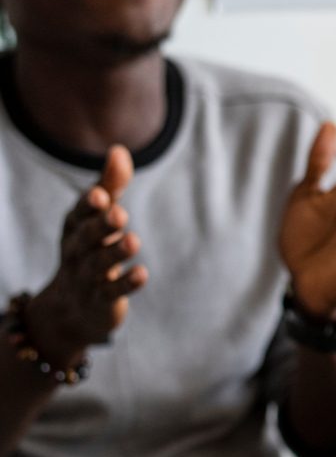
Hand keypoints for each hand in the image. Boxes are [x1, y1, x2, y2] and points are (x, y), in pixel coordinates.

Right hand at [28, 146, 146, 363]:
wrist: (72, 307)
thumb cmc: (90, 247)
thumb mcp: (97, 216)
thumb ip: (110, 185)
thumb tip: (119, 150)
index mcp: (75, 228)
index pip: (79, 214)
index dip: (89, 205)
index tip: (102, 195)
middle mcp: (77, 251)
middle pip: (87, 238)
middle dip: (101, 226)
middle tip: (119, 213)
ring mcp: (87, 278)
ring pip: (99, 265)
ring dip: (115, 253)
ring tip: (133, 241)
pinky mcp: (101, 300)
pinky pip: (112, 292)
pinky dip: (126, 284)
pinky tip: (142, 274)